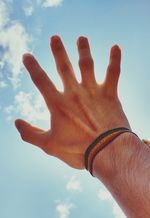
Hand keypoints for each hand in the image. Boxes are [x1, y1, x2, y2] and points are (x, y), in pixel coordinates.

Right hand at [15, 35, 129, 169]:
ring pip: (86, 65)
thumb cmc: (77, 150)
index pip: (40, 80)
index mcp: (58, 104)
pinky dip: (115, 59)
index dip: (32, 66)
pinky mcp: (110, 95)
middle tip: (55, 38)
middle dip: (58, 51)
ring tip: (81, 38)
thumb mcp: (48, 145)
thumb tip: (16, 122)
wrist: (106, 152)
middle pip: (64, 67)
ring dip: (83, 50)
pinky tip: (115, 47)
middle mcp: (74, 93)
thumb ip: (30, 134)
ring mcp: (93, 92)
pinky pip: (113, 73)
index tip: (27, 55)